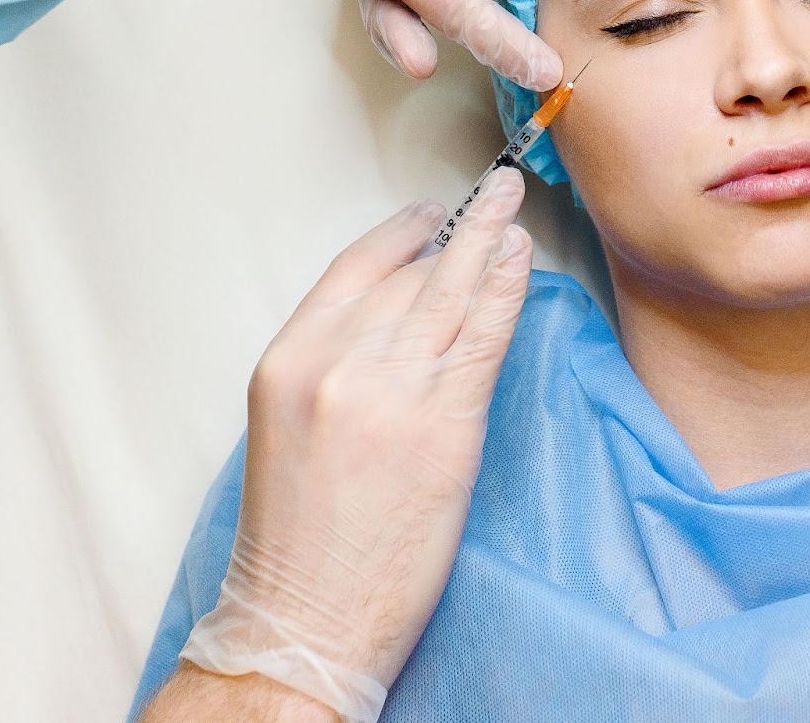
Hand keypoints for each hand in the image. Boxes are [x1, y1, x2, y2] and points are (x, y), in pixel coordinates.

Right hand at [179, 168, 532, 721]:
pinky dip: (506, 293)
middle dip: (461, 227)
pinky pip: (483, 338)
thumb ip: (335, 364)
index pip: (354, 272)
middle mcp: (336, 365)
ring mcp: (392, 393)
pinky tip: (521, 263)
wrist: (304, 619)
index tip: (429, 215)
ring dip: (491, 244)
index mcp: (288, 362)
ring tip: (516, 211)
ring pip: (451, 296)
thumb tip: (400, 315)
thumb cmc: (295, 537)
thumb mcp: (291, 427)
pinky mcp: (444, 427)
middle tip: (496, 190)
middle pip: (411, 277)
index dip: (399, 234)